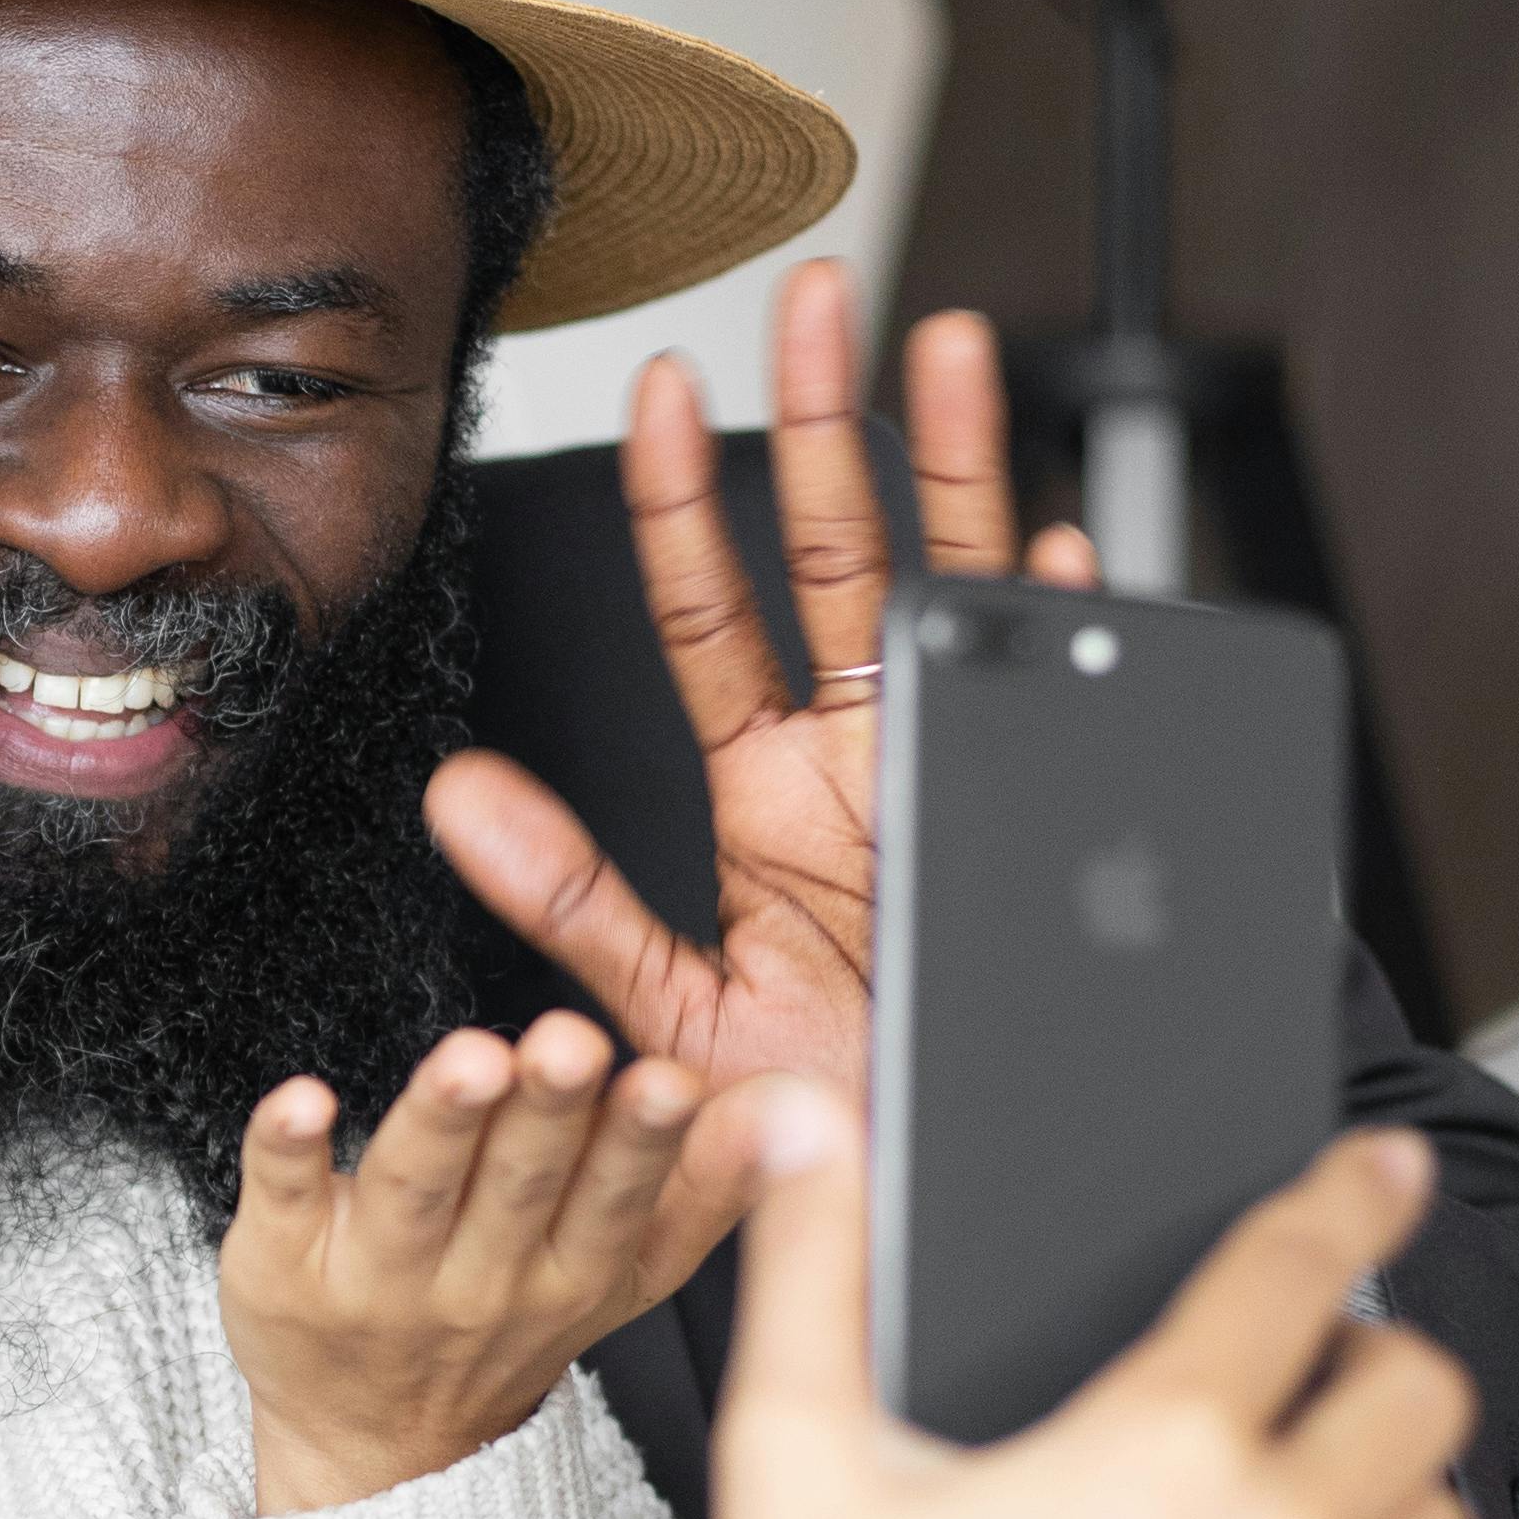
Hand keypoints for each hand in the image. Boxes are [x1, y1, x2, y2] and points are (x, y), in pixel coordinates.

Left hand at [222, 1008, 764, 1510]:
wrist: (376, 1450)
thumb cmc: (501, 1326)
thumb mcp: (620, 1280)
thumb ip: (701, 1196)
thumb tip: (795, 1111)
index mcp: (568, 1276)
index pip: (612, 1207)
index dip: (642, 1146)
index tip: (669, 1083)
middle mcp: (476, 1283)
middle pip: (515, 1188)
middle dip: (549, 1112)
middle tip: (570, 1044)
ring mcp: (372, 1278)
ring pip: (409, 1189)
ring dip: (440, 1118)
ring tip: (469, 1058)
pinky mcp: (276, 1263)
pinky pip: (276, 1199)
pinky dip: (286, 1149)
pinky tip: (300, 1101)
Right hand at [307, 1101, 1474, 1518]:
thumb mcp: (791, 1456)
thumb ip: (808, 1262)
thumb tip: (803, 1118)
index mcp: (1153, 1454)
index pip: (1301, 1271)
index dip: (1349, 1195)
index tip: (1382, 1170)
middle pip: (1422, 1390)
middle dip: (1366, 1355)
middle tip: (1291, 1372)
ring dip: (1373, 1492)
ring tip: (1274, 1503)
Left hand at [424, 266, 1100, 1121]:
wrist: (930, 1221)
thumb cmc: (810, 1124)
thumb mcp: (670, 1015)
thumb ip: (566, 899)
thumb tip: (448, 794)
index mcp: (771, 797)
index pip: (711, 616)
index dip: (677, 503)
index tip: (651, 388)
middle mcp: (869, 764)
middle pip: (840, 557)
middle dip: (829, 419)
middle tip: (812, 297)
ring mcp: (965, 781)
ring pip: (956, 586)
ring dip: (954, 462)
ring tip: (944, 342)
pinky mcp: (1050, 829)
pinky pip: (1070, 701)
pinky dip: (1067, 618)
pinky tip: (1054, 538)